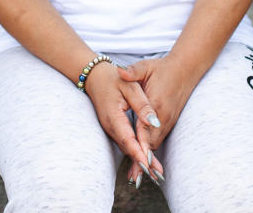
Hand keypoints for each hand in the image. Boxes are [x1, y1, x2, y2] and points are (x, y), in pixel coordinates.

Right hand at [82, 61, 164, 187]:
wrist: (95, 77)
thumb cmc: (114, 79)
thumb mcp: (130, 87)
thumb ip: (142, 105)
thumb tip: (155, 122)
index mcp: (114, 116)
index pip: (127, 139)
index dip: (138, 153)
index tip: (148, 165)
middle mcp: (110, 126)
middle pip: (127, 148)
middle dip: (141, 162)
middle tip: (157, 175)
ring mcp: (110, 129)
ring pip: (126, 147)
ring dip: (139, 160)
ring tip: (156, 173)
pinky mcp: (113, 129)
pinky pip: (125, 143)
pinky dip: (135, 152)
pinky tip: (145, 161)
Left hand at [119, 56, 199, 185]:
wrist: (185, 69)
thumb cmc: (162, 68)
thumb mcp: (146, 67)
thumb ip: (133, 71)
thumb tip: (121, 72)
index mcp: (156, 104)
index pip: (146, 128)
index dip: (141, 144)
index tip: (138, 160)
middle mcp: (164, 117)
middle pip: (152, 143)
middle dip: (142, 160)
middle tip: (134, 179)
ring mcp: (168, 121)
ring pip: (155, 144)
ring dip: (147, 160)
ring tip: (136, 178)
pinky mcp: (168, 123)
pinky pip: (158, 141)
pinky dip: (150, 153)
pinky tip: (144, 164)